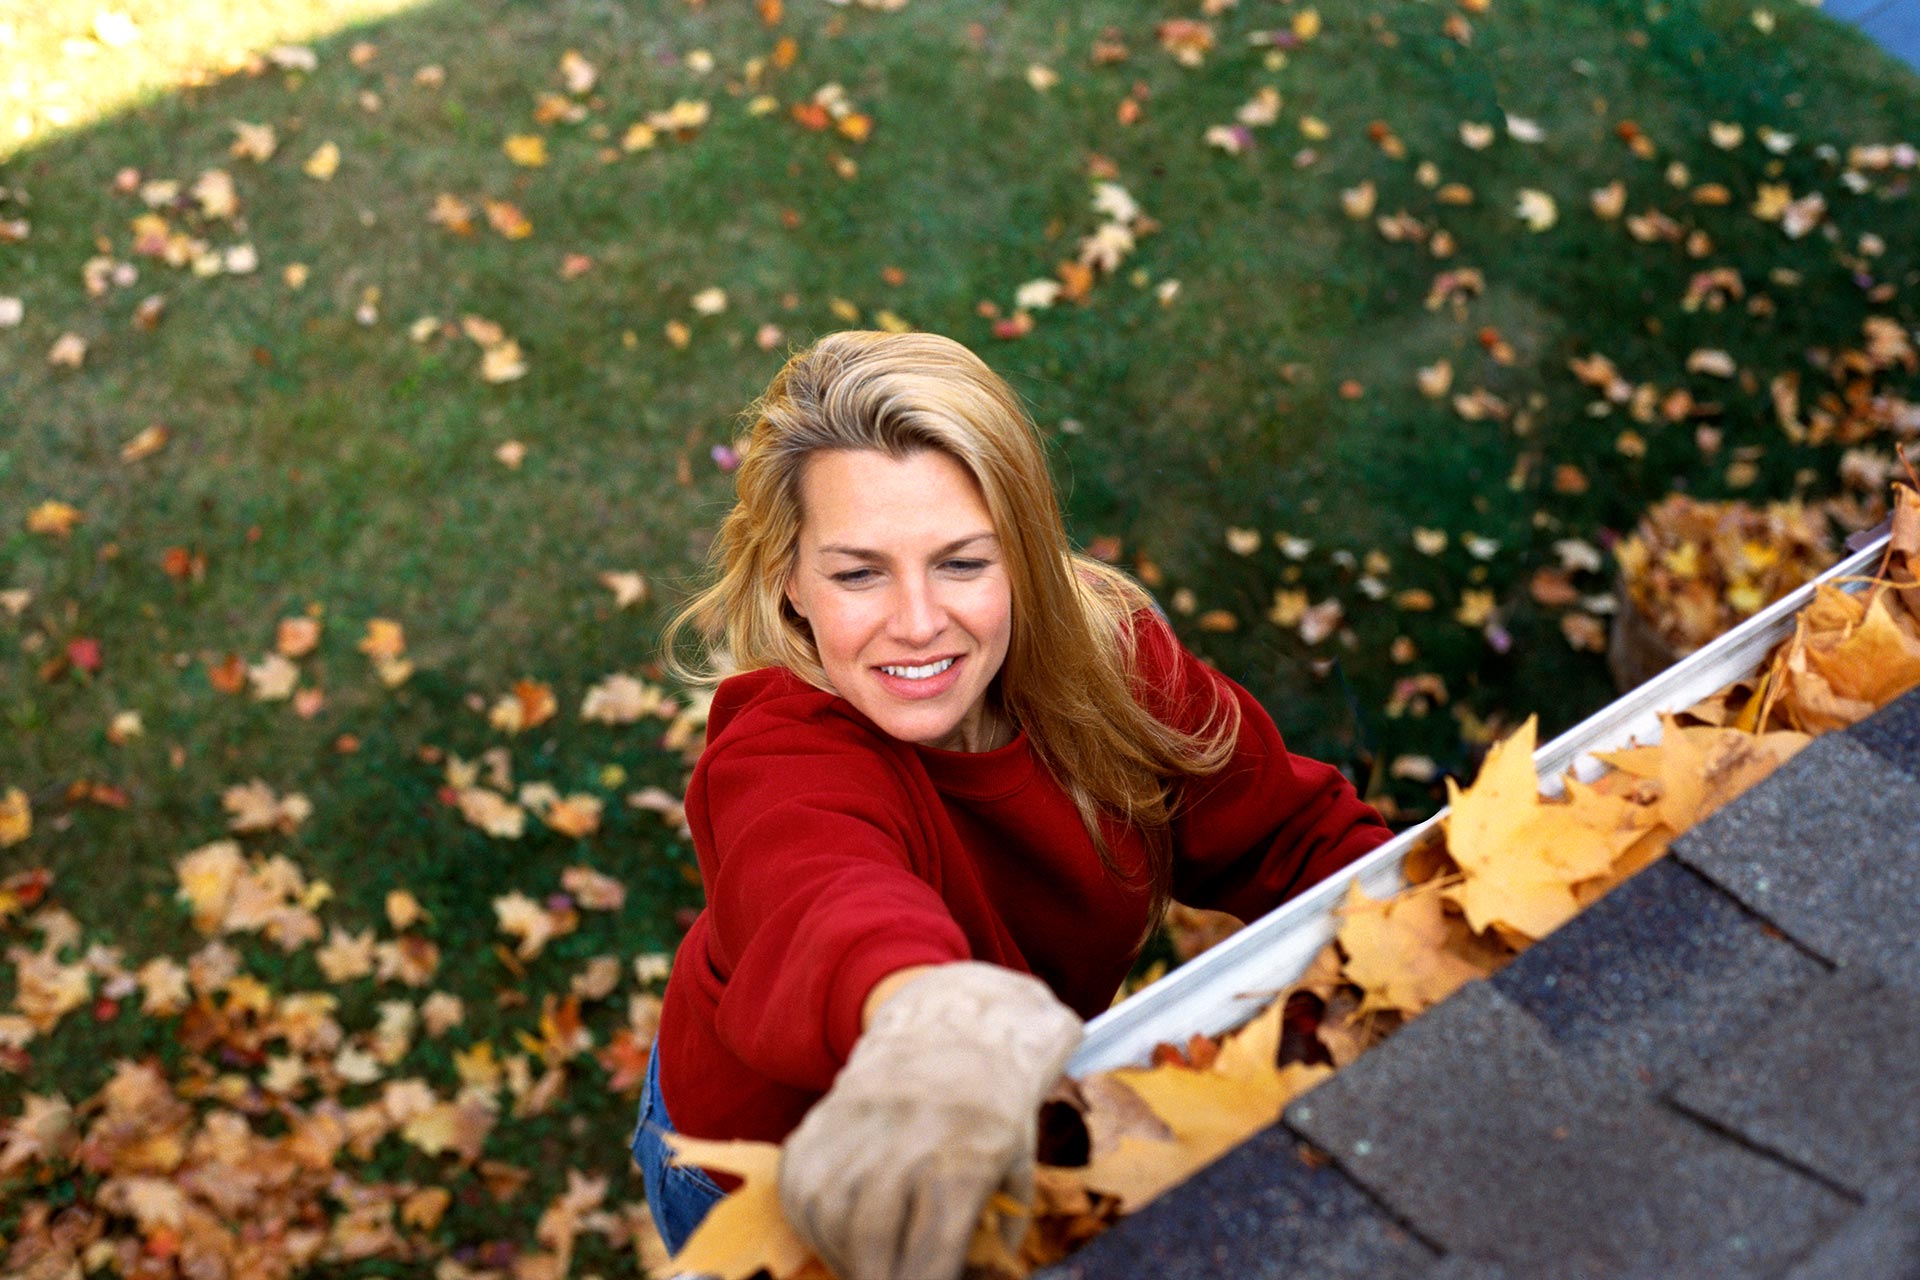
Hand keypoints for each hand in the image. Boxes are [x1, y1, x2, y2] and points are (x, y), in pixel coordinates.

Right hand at [778, 962, 1082, 1279]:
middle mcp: (902, 1134)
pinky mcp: (819, 1121)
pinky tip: (839, 1240)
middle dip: (877, 1279)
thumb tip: (978, 1275)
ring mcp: (853, 1122)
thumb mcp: (1018, 1164)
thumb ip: (1001, 1229)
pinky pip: (798, 1190)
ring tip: (867, 1267)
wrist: (952, 1023)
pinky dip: (813, 1228)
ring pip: (826, 1215)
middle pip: (870, 1236)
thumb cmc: (995, 1105)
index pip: (931, 1249)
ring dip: (843, 1258)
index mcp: (964, 1152)